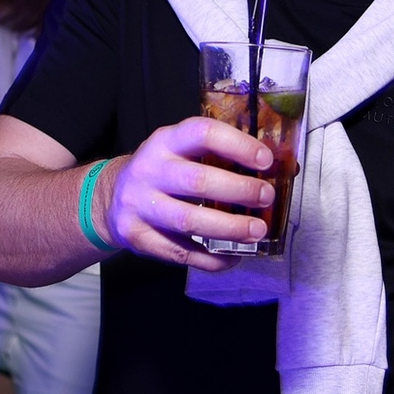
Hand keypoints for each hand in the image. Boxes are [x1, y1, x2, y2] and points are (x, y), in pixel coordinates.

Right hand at [98, 118, 275, 271]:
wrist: (110, 198)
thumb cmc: (163, 172)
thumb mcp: (182, 152)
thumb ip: (220, 157)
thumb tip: (283, 169)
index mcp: (166, 141)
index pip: (202, 134)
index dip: (237, 145)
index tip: (265, 161)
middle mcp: (149, 170)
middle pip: (197, 181)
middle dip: (238, 191)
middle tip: (266, 198)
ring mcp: (139, 205)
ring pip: (188, 220)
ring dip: (228, 228)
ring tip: (256, 231)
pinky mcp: (137, 236)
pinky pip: (179, 252)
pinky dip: (211, 259)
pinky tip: (233, 257)